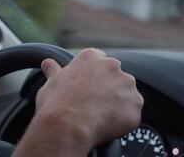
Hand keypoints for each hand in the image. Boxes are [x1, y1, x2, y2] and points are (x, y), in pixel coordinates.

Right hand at [14, 48, 142, 156]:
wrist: (67, 125)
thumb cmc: (56, 104)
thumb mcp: (50, 83)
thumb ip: (54, 71)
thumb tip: (48, 63)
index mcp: (91, 57)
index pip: (98, 60)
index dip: (93, 76)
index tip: (87, 87)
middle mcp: (112, 66)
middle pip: (115, 76)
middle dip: (108, 88)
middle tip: (93, 104)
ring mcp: (126, 85)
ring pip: (126, 93)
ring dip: (118, 102)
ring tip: (99, 116)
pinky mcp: (135, 104)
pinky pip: (132, 111)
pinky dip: (124, 119)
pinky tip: (107, 124)